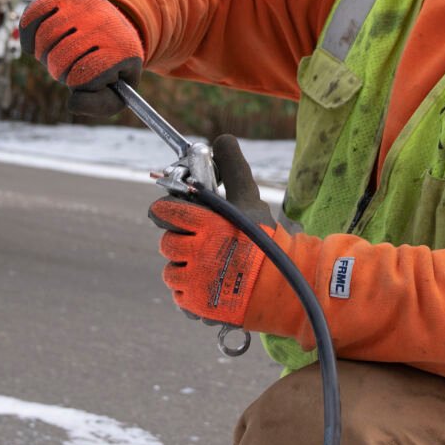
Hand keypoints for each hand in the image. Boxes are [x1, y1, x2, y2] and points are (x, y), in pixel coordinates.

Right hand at [18, 0, 142, 117]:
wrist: (114, 30)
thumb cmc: (110, 68)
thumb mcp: (115, 93)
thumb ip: (97, 105)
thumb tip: (72, 102)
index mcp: (123, 51)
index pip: (83, 76)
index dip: (77, 83)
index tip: (87, 77)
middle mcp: (107, 22)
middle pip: (60, 57)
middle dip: (59, 70)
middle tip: (70, 66)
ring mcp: (86, 4)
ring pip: (45, 38)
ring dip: (44, 53)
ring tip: (58, 52)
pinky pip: (32, 16)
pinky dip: (29, 34)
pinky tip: (38, 41)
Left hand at [152, 135, 276, 325]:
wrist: (283, 286)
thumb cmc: (266, 240)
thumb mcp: (250, 198)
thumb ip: (232, 168)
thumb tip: (222, 139)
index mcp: (204, 222)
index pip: (162, 210)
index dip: (168, 210)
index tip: (178, 213)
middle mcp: (194, 251)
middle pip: (166, 242)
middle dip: (181, 240)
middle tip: (204, 242)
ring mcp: (193, 281)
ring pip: (170, 270)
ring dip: (185, 267)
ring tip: (211, 266)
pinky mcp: (195, 305)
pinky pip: (179, 295)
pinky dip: (191, 292)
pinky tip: (211, 286)